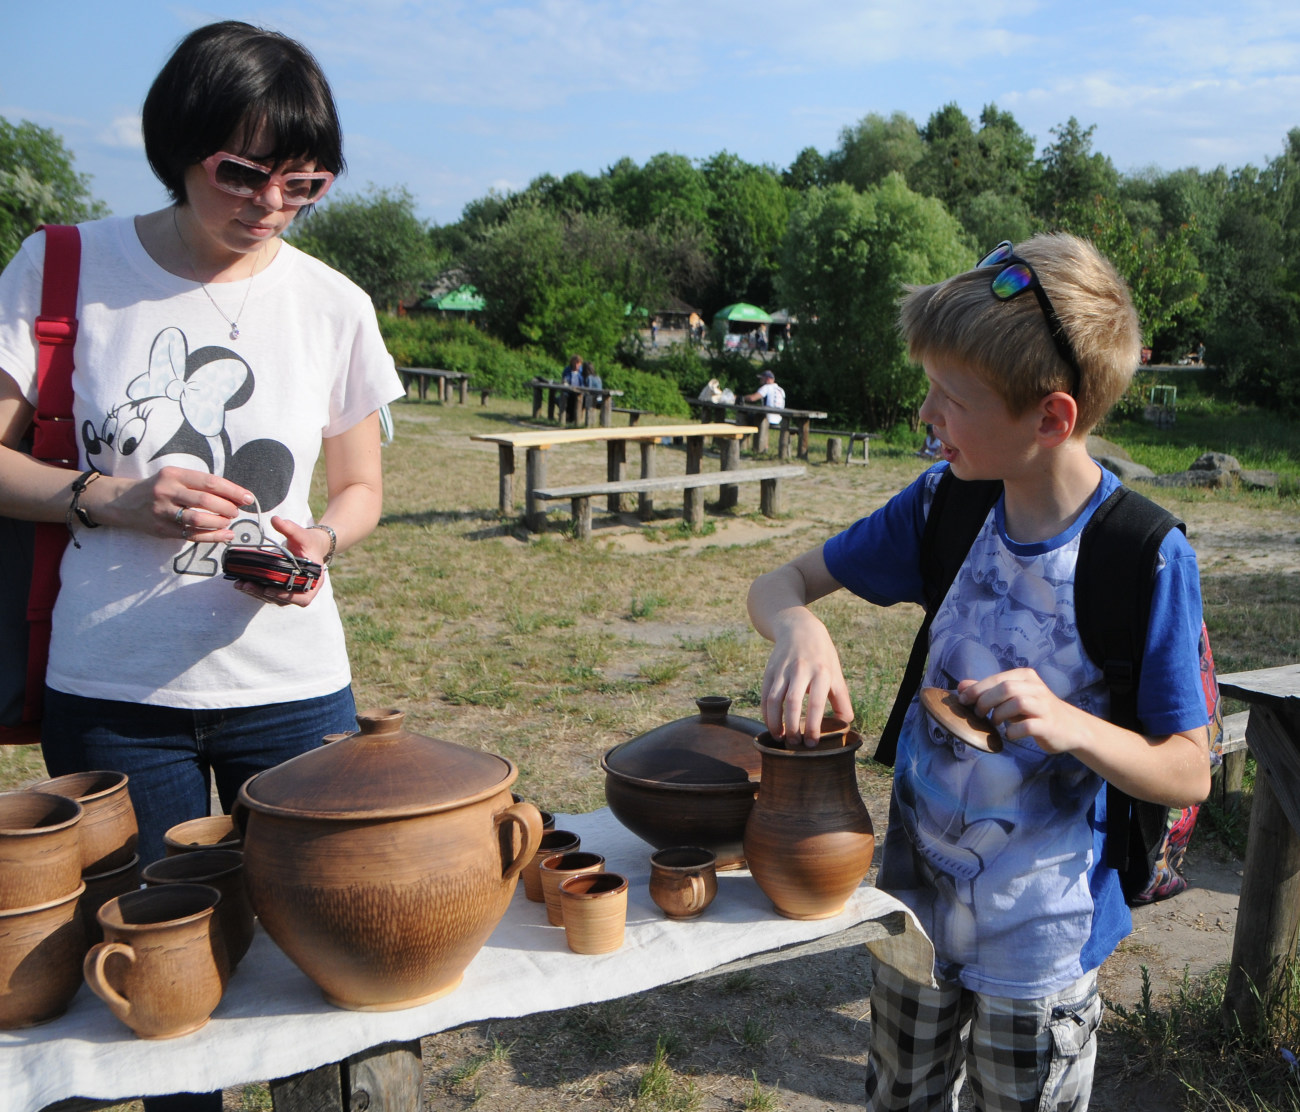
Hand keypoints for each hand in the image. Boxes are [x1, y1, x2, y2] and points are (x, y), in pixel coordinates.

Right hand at [97, 466, 254, 542]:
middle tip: (236, 512)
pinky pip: (191, 535)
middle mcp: (166, 491)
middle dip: (227, 507)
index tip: (248, 498)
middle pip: (205, 501)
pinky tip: (225, 535)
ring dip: (219, 523)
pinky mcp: (161, 529)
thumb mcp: (175, 477)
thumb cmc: (159, 488)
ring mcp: (162, 511)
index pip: (210, 482)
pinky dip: (212, 537)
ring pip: (198, 519)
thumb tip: (235, 495)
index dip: (232, 491)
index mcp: (173, 474)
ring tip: (228, 522)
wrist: (123, 502)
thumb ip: (200, 484)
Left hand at [231, 515, 329, 607]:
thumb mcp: (302, 535)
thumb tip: (275, 519)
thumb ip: (290, 529)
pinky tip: (243, 583)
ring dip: (257, 593)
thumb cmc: (308, 543)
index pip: (303, 598)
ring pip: (274, 598)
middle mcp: (303, 590)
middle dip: (263, 594)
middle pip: (283, 599)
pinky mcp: (281, 589)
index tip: (269, 590)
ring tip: (241, 584)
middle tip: (247, 585)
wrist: (310, 546)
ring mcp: (291, 591)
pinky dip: (256, 590)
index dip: (286, 596)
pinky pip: (269, 594)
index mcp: (314, 581)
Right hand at [760, 609, 853, 745]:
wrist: (799, 630)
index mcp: (821, 672)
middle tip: (795, 743)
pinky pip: (765, 696)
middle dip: (792, 727)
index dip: (813, 725)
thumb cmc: (822, 658)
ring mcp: (783, 670)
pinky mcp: (770, 671)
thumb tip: (844, 725)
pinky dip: (766, 714)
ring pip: (774, 700)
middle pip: (792, 702)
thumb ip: (841, 700)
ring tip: (781, 738)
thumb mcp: (836, 674)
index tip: (811, 743)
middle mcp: (801, 670)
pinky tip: (772, 725)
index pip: (816, 703)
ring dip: (775, 722)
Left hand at [956, 670, 1085, 754]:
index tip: (963, 700)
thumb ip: (987, 690)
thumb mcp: (1012, 696)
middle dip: (985, 701)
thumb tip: (961, 686)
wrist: (1070, 727)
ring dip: (999, 715)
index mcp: (1026, 676)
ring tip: (995, 722)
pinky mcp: (1048, 725)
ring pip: (1017, 703)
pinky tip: (1010, 734)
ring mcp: (1044, 706)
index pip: (997, 678)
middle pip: (1006, 688)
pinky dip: (1013, 731)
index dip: (976, 689)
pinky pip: (1027, 726)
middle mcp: (1037, 688)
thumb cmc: (1035, 710)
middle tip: (978, 714)